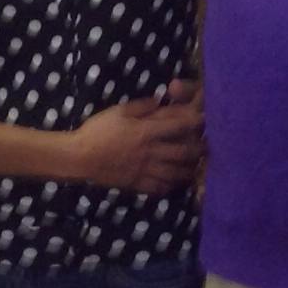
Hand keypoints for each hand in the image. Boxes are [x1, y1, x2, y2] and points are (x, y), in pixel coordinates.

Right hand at [68, 91, 204, 193]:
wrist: (80, 157)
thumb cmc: (97, 130)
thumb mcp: (118, 111)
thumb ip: (142, 106)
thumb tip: (160, 100)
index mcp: (147, 132)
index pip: (180, 126)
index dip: (196, 122)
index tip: (206, 119)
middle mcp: (151, 153)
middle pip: (185, 152)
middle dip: (199, 149)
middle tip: (207, 146)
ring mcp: (146, 171)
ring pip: (177, 173)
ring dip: (189, 169)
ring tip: (195, 165)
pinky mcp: (138, 184)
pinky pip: (161, 188)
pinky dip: (172, 185)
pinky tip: (175, 181)